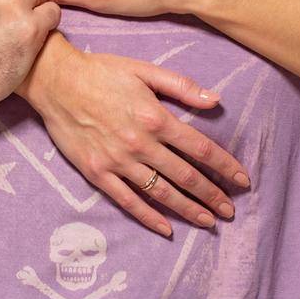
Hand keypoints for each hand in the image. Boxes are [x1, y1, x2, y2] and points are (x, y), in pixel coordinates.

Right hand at [26, 43, 250, 237]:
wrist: (56, 81)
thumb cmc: (102, 72)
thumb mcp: (144, 69)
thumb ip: (181, 86)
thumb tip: (215, 100)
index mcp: (156, 117)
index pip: (201, 148)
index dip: (225, 166)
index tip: (243, 180)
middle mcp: (140, 144)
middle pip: (186, 176)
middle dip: (212, 195)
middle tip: (230, 210)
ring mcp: (118, 162)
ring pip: (161, 193)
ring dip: (188, 209)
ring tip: (208, 221)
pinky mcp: (97, 173)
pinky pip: (128, 201)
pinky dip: (149, 218)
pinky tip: (166, 229)